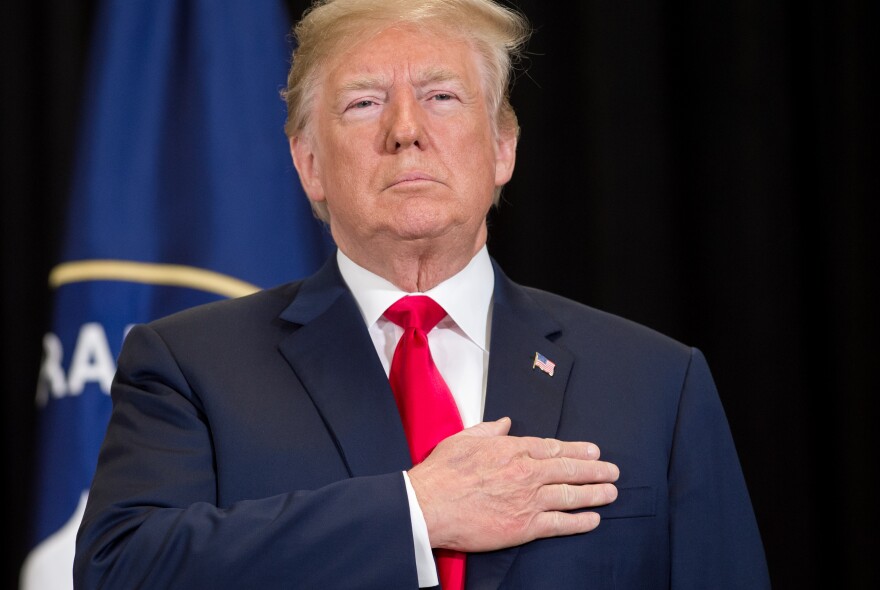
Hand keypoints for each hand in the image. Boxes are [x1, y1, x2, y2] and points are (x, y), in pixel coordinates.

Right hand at [407, 417, 618, 551]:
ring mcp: (528, 500)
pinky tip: (593, 519)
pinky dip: (580, 521)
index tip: (593, 451)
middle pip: (569, 469)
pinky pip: (560, 524)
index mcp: (513, 449)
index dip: (577, 450)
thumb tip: (506, 423)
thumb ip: (489, 430)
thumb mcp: (464, 439)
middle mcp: (526, 472)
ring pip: (571, 494)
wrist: (429, 505)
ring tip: (612, 492)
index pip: (554, 448)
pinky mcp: (525, 526)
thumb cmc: (442, 473)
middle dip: (595, 469)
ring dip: (595, 493)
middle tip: (612, 470)